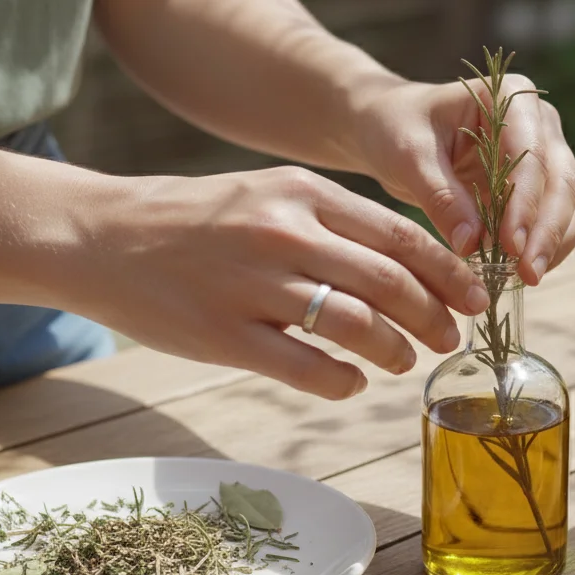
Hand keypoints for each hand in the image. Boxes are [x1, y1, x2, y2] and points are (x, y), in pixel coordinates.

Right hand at [72, 166, 490, 398]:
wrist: (100, 235)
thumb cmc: (197, 221)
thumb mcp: (268, 196)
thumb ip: (333, 223)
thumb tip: (408, 264)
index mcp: (302, 192)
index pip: (399, 236)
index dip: (448, 274)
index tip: (474, 299)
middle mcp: (282, 233)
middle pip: (389, 282)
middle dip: (433, 317)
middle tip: (449, 339)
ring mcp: (251, 285)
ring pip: (355, 325)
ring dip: (395, 350)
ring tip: (404, 361)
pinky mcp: (223, 334)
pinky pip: (306, 367)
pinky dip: (343, 381)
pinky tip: (352, 382)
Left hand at [352, 76, 574, 285]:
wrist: (394, 129)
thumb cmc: (398, 130)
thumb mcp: (409, 157)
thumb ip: (441, 197)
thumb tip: (472, 245)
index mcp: (510, 95)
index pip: (532, 154)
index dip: (526, 204)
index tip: (511, 247)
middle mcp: (540, 120)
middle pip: (563, 180)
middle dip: (548, 231)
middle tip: (528, 274)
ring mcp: (548, 152)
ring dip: (557, 241)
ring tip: (528, 277)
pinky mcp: (544, 184)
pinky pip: (566, 217)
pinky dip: (553, 244)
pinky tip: (526, 270)